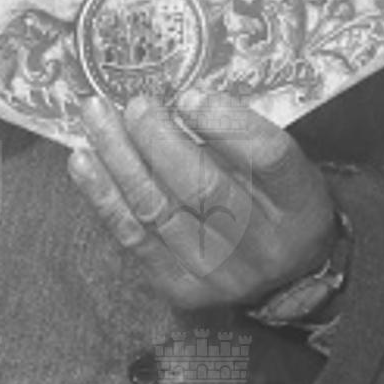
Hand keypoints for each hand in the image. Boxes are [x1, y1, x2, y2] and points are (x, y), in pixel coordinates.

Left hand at [68, 87, 337, 311]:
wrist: (287, 280)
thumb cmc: (278, 203)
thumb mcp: (283, 167)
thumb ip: (242, 136)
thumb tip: (179, 97)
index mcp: (300, 202)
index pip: (269, 159)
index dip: (228, 126)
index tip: (190, 96)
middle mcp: (263, 243)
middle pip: (206, 189)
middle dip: (160, 142)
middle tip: (136, 105)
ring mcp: (219, 272)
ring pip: (159, 211)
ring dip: (119, 160)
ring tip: (96, 118)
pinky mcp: (180, 288)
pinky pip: (133, 237)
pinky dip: (104, 195)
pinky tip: (83, 161)